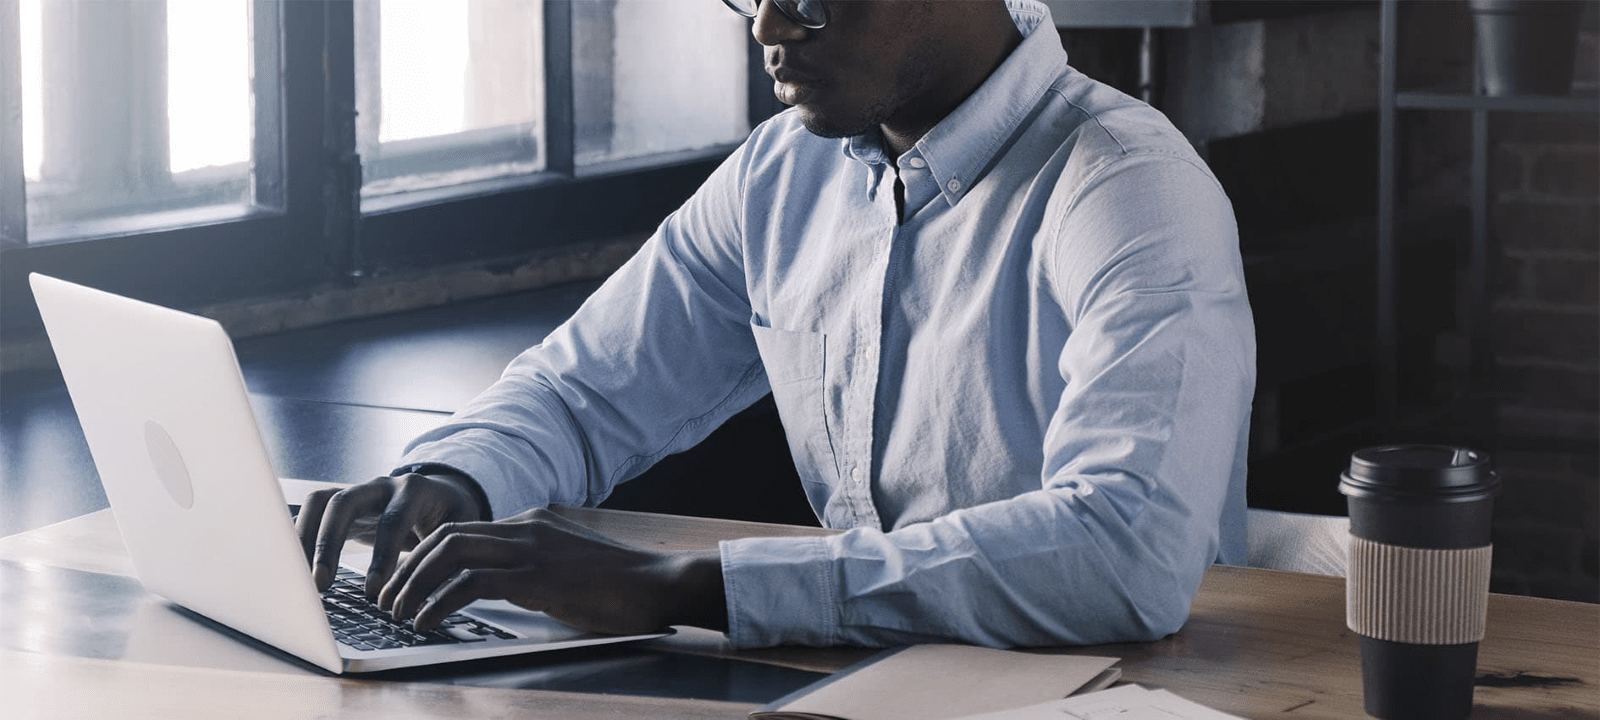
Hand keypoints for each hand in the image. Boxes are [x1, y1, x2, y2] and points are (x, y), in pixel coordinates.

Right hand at [295, 472, 486, 594]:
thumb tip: (433, 595)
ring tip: (298, 579)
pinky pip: (311, 513)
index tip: (372, 591)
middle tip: (321, 584)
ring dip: (304, 540)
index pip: (393, 519)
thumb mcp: (459, 529)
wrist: (441, 493)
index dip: (381, 554)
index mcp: (415, 490)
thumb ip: (446, 552)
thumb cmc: (450, 517)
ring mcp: (356, 491)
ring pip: (320, 503)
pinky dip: (299, 538)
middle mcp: (380, 486)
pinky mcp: (339, 503)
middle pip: (344, 503)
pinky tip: (293, 568)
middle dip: (328, 543)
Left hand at [376, 508, 726, 635]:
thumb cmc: (624, 587)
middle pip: (446, 535)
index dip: (425, 555)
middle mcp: (527, 527)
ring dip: (414, 584)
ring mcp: (531, 549)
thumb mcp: (571, 569)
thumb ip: (536, 571)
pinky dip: (439, 603)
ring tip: (397, 612)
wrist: (661, 584)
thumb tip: (503, 591)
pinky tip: (426, 623)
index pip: (464, 530)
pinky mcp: (536, 578)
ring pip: (449, 553)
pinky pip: (470, 585)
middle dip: (408, 567)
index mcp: (533, 523)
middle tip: (387, 598)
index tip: (405, 581)